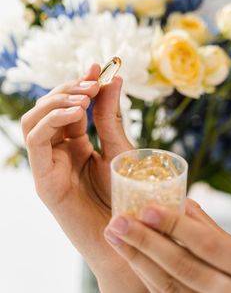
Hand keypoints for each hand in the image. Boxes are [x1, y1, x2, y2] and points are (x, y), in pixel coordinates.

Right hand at [21, 64, 145, 292]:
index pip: (68, 105)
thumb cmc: (124, 194)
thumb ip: (110, 115)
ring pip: (34, 120)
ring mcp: (48, 164)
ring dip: (56, 100)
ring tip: (83, 96)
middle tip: (91, 81)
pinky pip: (35, 141)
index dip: (80, 83)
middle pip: (47, 108)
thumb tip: (113, 79)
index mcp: (74, 142)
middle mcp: (58, 150)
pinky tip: (77, 112)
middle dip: (68, 88)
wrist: (127, 233)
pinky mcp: (43, 180)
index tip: (99, 67)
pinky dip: (52, 120)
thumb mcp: (118, 147)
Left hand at [104, 199, 230, 291]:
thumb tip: (178, 201)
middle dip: (146, 242)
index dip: (176, 225)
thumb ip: (206, 226)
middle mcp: (223, 288)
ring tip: (113, 234)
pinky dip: (143, 272)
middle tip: (118, 221)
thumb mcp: (230, 245)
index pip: (205, 242)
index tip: (147, 209)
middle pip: (180, 264)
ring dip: (135, 257)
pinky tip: (127, 252)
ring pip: (166, 284)